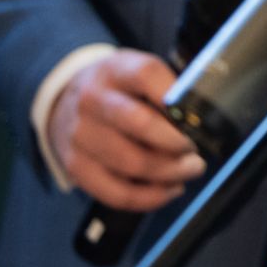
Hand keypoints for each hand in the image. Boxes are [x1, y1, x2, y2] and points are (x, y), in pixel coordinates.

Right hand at [47, 50, 204, 210]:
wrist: (63, 102)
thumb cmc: (118, 90)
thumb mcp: (138, 72)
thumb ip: (168, 89)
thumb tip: (203, 117)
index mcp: (115, 70)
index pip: (146, 76)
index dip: (176, 98)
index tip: (198, 117)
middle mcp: (92, 100)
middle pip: (140, 124)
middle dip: (177, 142)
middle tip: (197, 151)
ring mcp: (80, 135)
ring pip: (132, 163)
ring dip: (170, 173)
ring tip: (191, 170)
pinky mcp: (76, 167)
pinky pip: (117, 192)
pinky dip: (150, 197)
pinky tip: (169, 189)